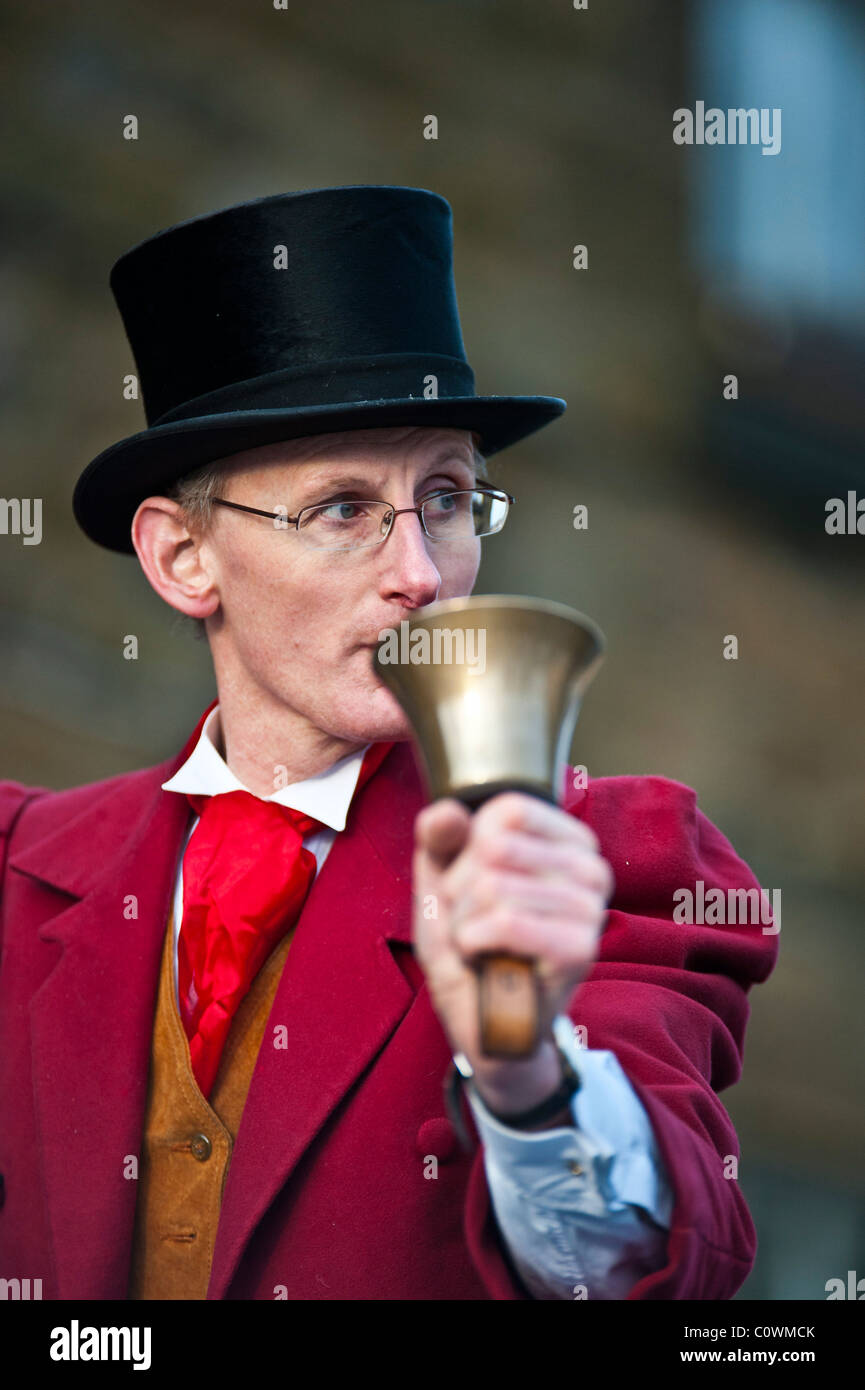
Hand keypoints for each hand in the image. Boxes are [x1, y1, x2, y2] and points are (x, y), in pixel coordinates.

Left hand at [412, 792, 613, 1120]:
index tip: (475, 882)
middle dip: (462, 891)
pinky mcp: (579, 948)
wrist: (484, 1020)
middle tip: (477, 923)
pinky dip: (475, 943)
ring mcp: (591, 908)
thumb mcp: (442, 881)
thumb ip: (438, 839)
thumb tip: (448, 811)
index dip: (469, 847)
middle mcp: (591, 866)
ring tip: (483, 945)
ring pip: (493, 886)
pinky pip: (505, 922)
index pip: (507, 811)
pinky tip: (487, 959)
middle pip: (494, 847)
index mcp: (568, 840)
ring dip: (465, 923)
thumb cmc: (469, 942)